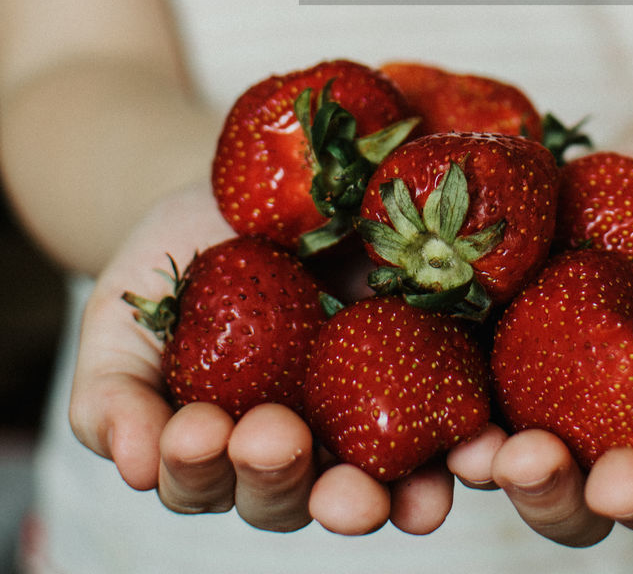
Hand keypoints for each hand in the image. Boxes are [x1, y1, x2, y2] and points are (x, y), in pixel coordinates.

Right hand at [68, 182, 455, 534]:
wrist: (259, 180)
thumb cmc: (178, 257)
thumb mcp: (127, 314)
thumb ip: (113, 393)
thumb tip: (130, 463)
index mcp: (220, 446)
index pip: (205, 479)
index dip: (199, 467)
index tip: (195, 430)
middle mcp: (299, 446)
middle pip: (294, 493)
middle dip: (284, 476)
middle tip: (276, 440)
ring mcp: (368, 414)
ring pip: (380, 483)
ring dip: (390, 498)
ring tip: (390, 492)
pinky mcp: (433, 368)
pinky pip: (453, 420)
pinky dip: (464, 443)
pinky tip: (473, 447)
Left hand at [447, 130, 632, 545]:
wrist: (627, 169)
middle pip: (626, 489)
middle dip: (610, 495)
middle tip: (600, 484)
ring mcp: (564, 395)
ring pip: (547, 474)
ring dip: (527, 481)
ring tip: (504, 461)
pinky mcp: (501, 360)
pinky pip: (482, 411)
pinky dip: (468, 434)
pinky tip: (458, 432)